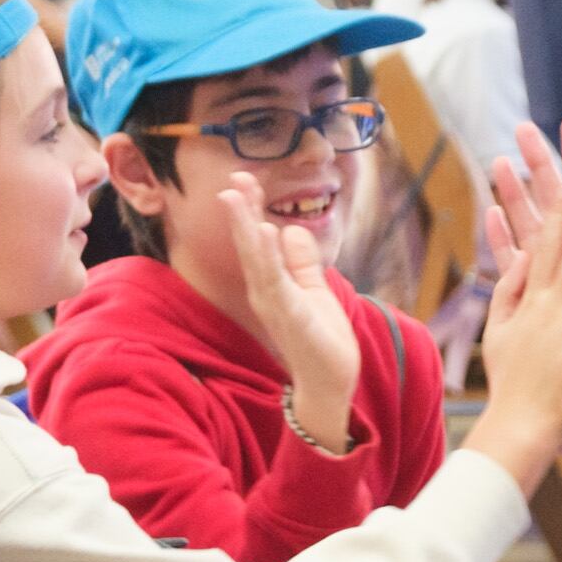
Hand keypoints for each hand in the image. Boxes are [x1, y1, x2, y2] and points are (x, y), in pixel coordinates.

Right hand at [217, 174, 360, 451]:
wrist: (330, 382)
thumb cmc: (321, 337)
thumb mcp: (313, 288)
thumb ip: (300, 260)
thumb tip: (289, 228)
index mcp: (270, 282)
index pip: (256, 239)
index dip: (249, 209)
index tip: (241, 179)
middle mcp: (265, 292)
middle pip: (250, 245)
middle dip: (241, 212)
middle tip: (231, 180)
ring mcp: (276, 305)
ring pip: (257, 261)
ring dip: (247, 229)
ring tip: (239, 198)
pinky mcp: (292, 317)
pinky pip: (278, 283)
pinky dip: (270, 259)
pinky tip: (268, 233)